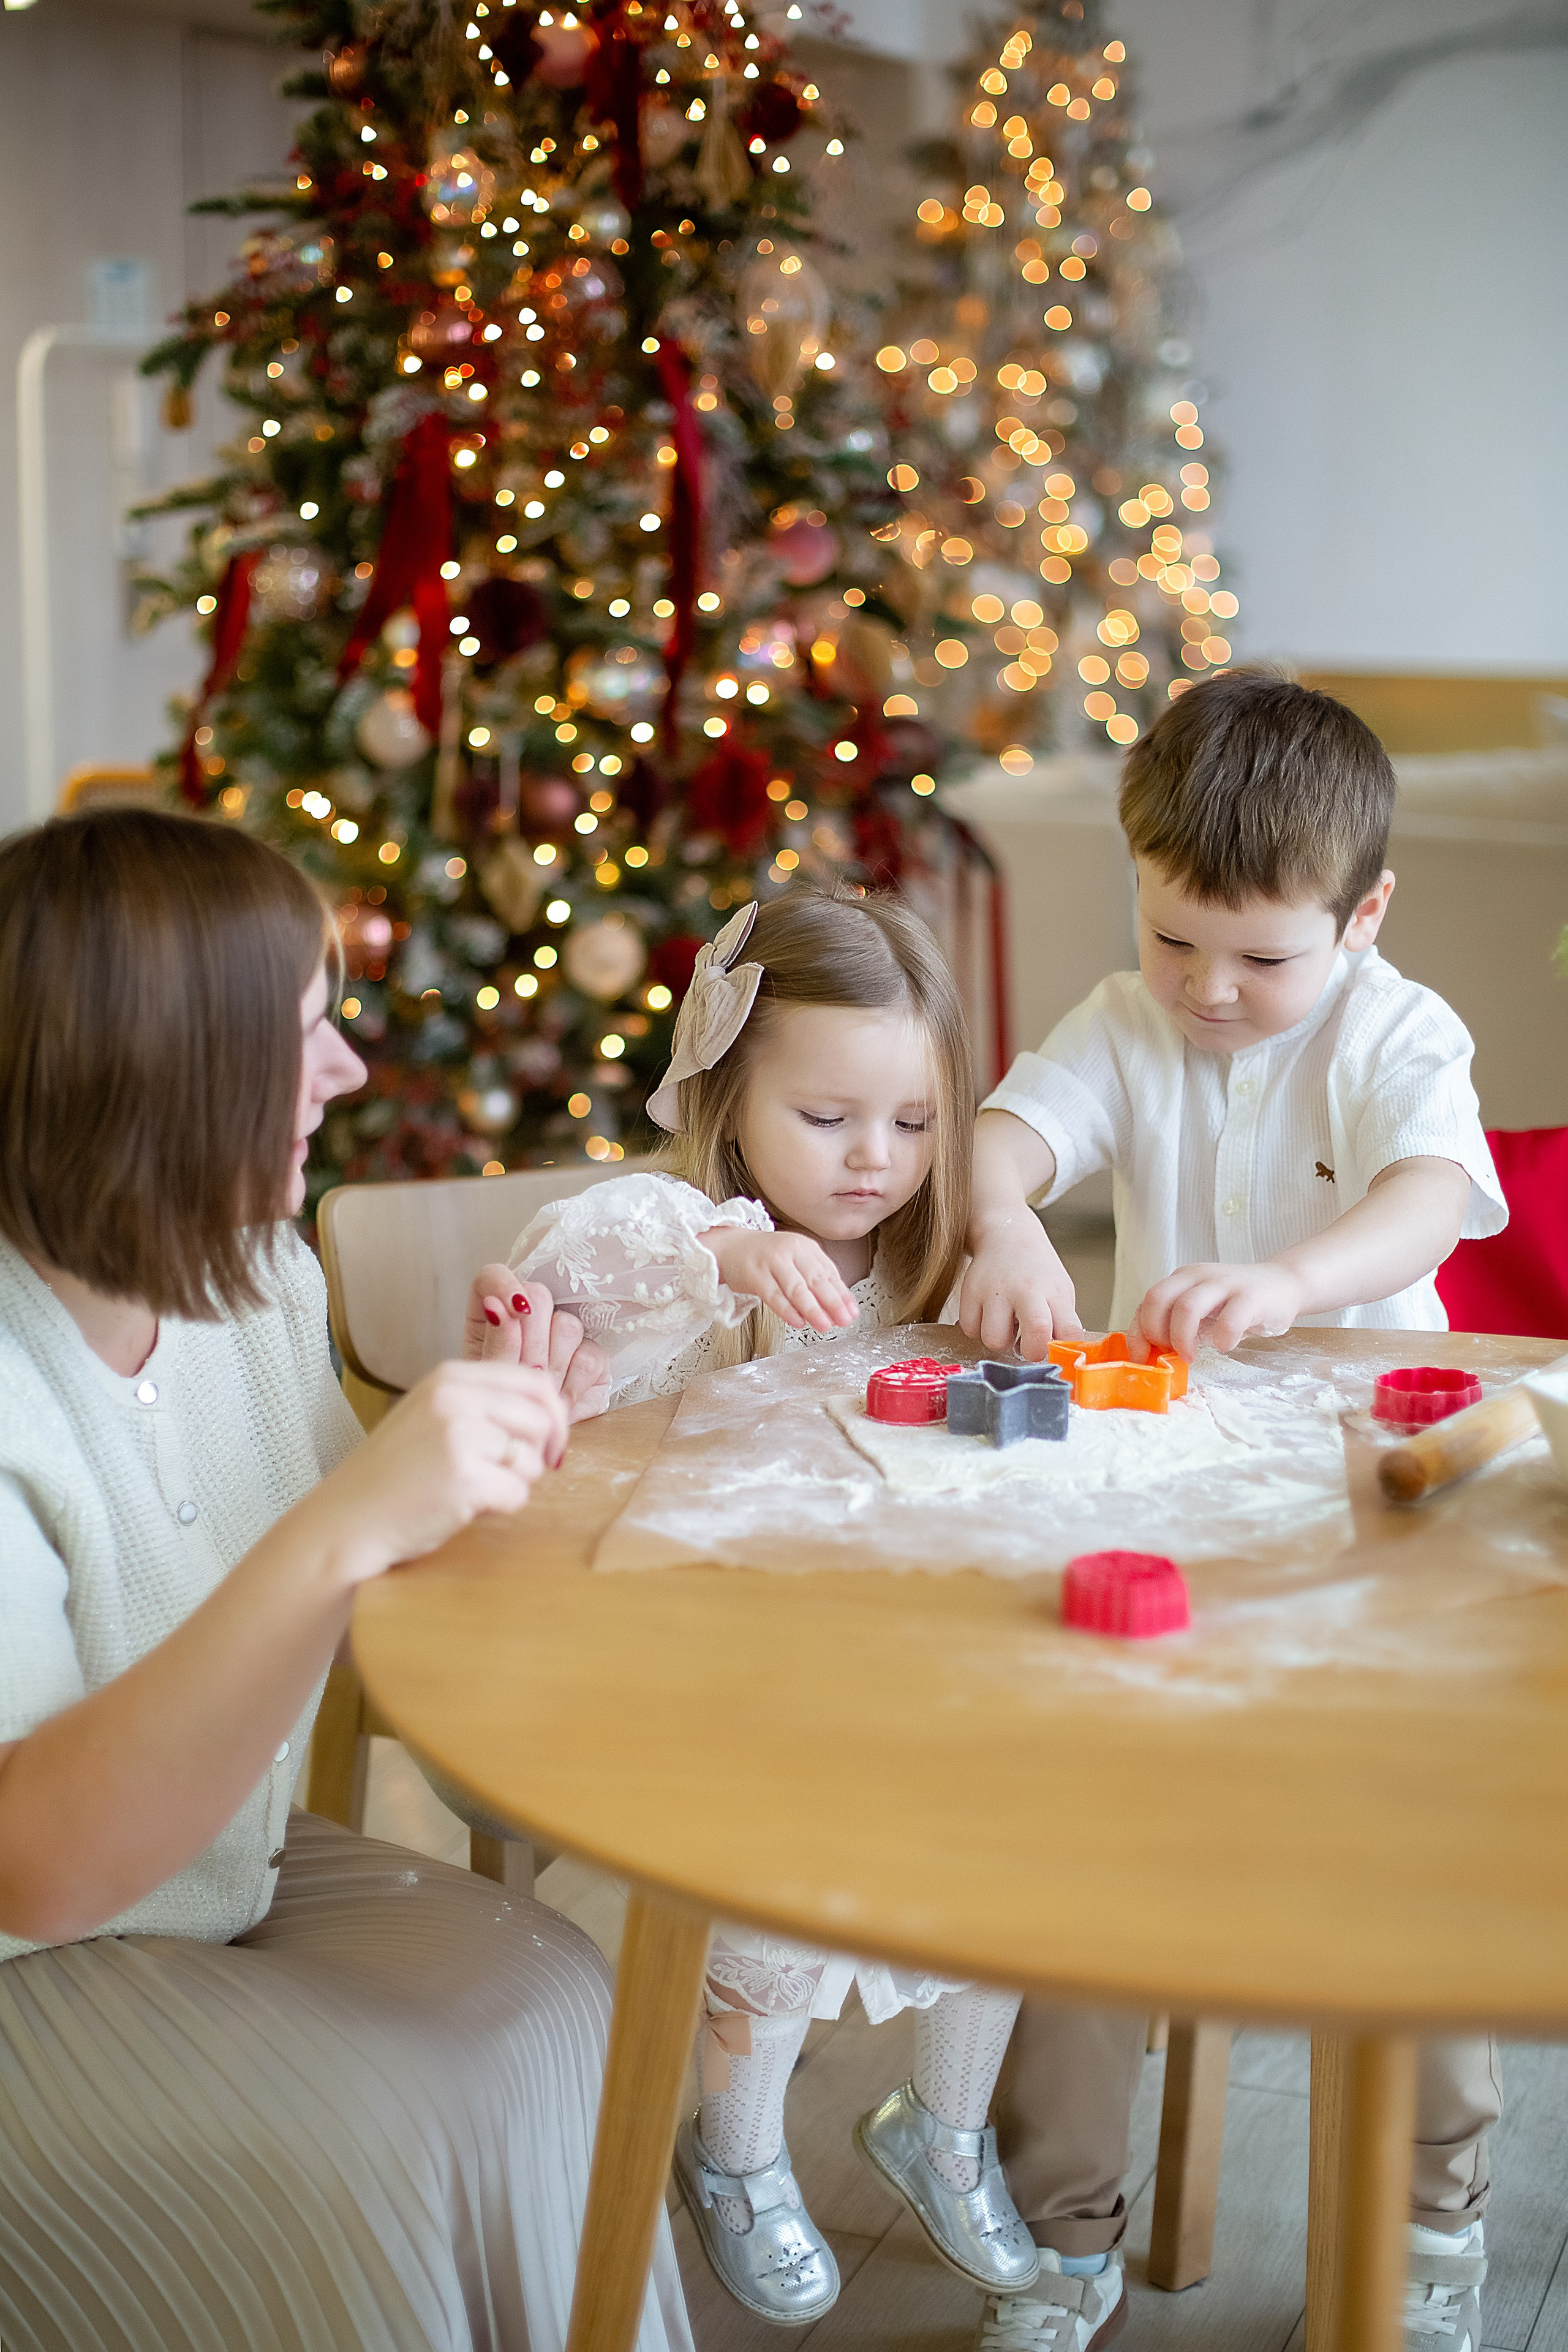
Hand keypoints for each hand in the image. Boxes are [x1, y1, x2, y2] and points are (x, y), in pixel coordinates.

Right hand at [318, 1359, 570, 1580]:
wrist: (345, 1521)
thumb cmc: (394, 1476)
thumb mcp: (433, 1416)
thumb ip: (483, 1405)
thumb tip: (552, 1413)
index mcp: (449, 1377)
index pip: (533, 1380)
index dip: (553, 1415)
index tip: (548, 1444)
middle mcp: (455, 1398)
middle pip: (540, 1419)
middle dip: (537, 1454)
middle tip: (507, 1475)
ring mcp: (459, 1436)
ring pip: (532, 1460)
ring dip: (513, 1483)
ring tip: (469, 1489)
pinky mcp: (465, 1478)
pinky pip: (517, 1495)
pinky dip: (498, 1509)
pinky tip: (462, 1508)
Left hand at [464, 1265, 609, 1421]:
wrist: (516, 1443)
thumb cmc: (495, 1408)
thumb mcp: (485, 1381)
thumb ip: (495, 1345)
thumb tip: (502, 1309)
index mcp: (492, 1315)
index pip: (495, 1277)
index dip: (504, 1286)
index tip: (504, 1311)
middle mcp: (532, 1317)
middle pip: (540, 1296)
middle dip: (529, 1341)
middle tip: (522, 1372)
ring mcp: (566, 1337)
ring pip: (567, 1326)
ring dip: (551, 1368)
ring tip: (538, 1392)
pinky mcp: (593, 1361)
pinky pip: (590, 1359)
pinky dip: (572, 1387)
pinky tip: (558, 1403)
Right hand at [703, 1226, 858, 1333]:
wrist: (730, 1247)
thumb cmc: (766, 1257)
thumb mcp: (794, 1260)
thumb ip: (814, 1278)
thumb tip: (839, 1307)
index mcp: (806, 1247)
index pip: (829, 1273)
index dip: (843, 1294)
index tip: (852, 1313)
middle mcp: (791, 1250)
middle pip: (816, 1280)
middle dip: (833, 1303)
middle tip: (844, 1320)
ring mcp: (772, 1261)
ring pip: (796, 1289)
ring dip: (813, 1309)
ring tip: (825, 1325)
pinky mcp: (754, 1274)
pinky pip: (774, 1296)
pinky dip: (788, 1310)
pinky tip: (799, 1322)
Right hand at [958, 1213, 1084, 1359]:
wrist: (1008, 1235)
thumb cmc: (1037, 1272)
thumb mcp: (1060, 1292)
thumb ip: (1062, 1323)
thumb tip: (1061, 1358)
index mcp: (1055, 1293)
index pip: (1069, 1332)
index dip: (1064, 1352)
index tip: (1055, 1354)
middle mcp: (1026, 1290)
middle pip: (1036, 1334)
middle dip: (1032, 1352)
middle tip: (1028, 1344)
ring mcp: (996, 1291)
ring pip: (994, 1340)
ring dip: (999, 1339)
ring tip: (1005, 1323)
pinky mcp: (970, 1291)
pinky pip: (970, 1330)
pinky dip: (978, 1328)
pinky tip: (989, 1314)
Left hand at [1132, 1261, 1304, 1359]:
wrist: (1283, 1284)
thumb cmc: (1236, 1304)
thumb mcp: (1201, 1311)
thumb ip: (1176, 1324)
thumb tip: (1149, 1354)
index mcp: (1182, 1279)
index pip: (1147, 1301)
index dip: (1138, 1332)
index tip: (1141, 1358)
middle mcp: (1199, 1276)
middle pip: (1157, 1298)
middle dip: (1155, 1333)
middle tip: (1169, 1354)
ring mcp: (1224, 1283)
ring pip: (1187, 1307)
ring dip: (1182, 1339)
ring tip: (1191, 1357)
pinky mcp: (1251, 1296)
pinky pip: (1229, 1320)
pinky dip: (1222, 1339)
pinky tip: (1225, 1345)